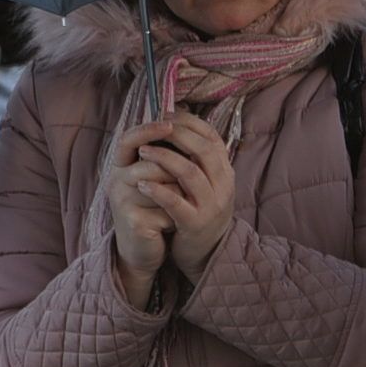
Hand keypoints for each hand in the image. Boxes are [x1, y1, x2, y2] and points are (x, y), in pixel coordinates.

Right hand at [102, 124, 175, 302]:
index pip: (128, 139)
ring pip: (163, 186)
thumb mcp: (156, 181)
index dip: (147, 129)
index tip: (169, 124)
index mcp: (121, 166)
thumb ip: (164, 159)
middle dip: (178, 174)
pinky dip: (176, 217)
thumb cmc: (153, 211)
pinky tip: (172, 225)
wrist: (141, 250)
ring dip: (180, 196)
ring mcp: (122, 201)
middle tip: (185, 188)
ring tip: (179, 206)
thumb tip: (186, 132)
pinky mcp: (133, 221)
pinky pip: (166, 209)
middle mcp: (116, 180)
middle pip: (153, 162)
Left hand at [138, 112, 236, 276]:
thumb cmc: (198, 209)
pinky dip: (158, 190)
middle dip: (175, 134)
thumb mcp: (204, 182)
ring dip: (163, 158)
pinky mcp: (195, 224)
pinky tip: (141, 184)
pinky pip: (176, 203)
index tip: (165, 113)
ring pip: (189, 173)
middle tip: (152, 128)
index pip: (211, 136)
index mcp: (224, 170)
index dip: (188, 122)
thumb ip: (195, 157)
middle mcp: (223, 185)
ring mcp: (211, 205)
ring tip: (141, 151)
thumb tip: (173, 120)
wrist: (206, 252)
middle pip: (202, 149)